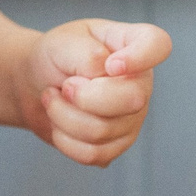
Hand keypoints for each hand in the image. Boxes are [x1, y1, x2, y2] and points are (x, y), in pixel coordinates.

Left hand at [27, 19, 170, 167]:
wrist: (37, 85)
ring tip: (54, 99)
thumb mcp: (63, 43)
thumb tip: (105, 74)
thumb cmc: (56, 57)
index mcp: (132, 45)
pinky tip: (58, 124)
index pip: (159, 44)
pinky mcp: (117, 145)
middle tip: (64, 86)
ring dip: (63, 116)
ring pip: (103, 131)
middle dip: (84, 97)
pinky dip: (65, 140)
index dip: (140, 57)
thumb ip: (87, 54)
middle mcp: (140, 82)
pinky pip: (94, 153)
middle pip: (133, 99)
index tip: (110, 65)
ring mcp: (133, 117)